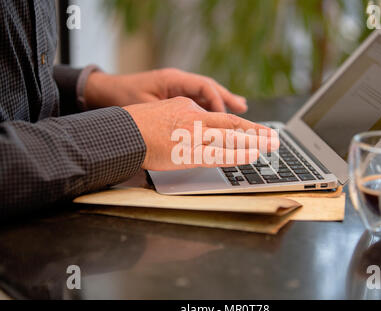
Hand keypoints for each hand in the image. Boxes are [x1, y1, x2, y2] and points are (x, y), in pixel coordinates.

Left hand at [85, 68, 247, 112]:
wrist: (105, 91)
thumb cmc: (122, 98)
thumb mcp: (147, 109)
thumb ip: (171, 117)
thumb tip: (196, 129)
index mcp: (173, 80)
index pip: (205, 88)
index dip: (219, 104)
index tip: (229, 119)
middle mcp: (177, 82)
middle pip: (209, 89)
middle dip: (228, 99)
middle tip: (245, 110)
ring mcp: (175, 89)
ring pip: (204, 94)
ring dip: (222, 103)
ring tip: (240, 109)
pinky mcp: (172, 97)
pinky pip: (195, 100)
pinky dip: (208, 107)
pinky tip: (216, 116)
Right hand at [123, 97, 278, 170]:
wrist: (121, 132)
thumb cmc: (136, 125)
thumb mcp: (162, 111)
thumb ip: (181, 118)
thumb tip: (193, 127)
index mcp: (188, 107)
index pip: (219, 116)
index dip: (239, 125)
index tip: (252, 131)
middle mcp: (195, 118)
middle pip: (232, 123)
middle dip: (256, 131)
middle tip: (274, 136)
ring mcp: (193, 135)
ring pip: (230, 137)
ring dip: (254, 141)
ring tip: (271, 145)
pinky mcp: (188, 152)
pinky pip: (219, 153)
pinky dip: (238, 154)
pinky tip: (252, 155)